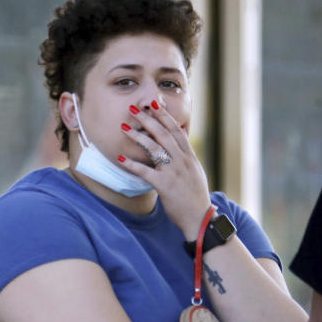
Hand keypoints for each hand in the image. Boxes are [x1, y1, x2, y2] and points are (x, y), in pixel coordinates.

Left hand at [119, 98, 211, 237]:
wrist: (199, 218)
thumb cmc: (195, 196)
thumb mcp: (195, 171)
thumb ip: (186, 156)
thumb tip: (181, 140)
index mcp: (189, 157)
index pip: (176, 130)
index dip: (165, 116)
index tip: (154, 104)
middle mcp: (182, 161)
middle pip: (164, 134)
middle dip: (149, 119)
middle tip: (135, 109)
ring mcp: (173, 172)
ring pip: (154, 148)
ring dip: (137, 136)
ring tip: (124, 128)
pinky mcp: (164, 185)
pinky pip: (145, 172)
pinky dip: (132, 164)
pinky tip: (121, 158)